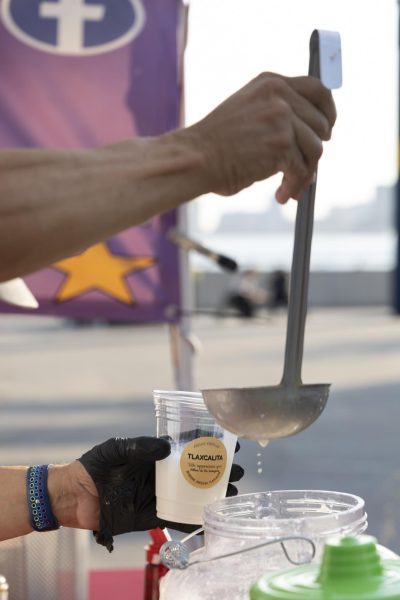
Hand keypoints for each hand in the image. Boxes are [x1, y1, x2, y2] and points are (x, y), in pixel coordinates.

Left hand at [73, 436, 242, 551]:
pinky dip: (192, 519)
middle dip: (216, 470)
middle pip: (194, 471)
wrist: (75, 495)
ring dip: (210, 494)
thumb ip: (140, 446)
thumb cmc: (94, 466)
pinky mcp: (152, 516)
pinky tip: (210, 517)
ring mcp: (158, 495)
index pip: (186, 447)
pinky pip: (176, 517)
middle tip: (237, 470)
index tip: (227, 442)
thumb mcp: (117, 448)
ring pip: (190, 494)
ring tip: (231, 493)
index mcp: (154, 456)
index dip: (207, 444)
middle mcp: (160, 474)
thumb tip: (167, 448)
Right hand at [188, 72, 335, 202]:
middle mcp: (279, 95)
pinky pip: (302, 171)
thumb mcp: (247, 111)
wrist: (195, 158)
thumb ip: (277, 113)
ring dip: (304, 173)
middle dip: (312, 150)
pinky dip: (294, 186)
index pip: (317, 89)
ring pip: (315, 149)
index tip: (327, 130)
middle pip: (319, 124)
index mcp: (270, 82)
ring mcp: (281, 119)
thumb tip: (313, 138)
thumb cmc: (215, 143)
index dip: (327, 111)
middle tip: (301, 169)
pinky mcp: (282, 145)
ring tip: (288, 187)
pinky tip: (281, 195)